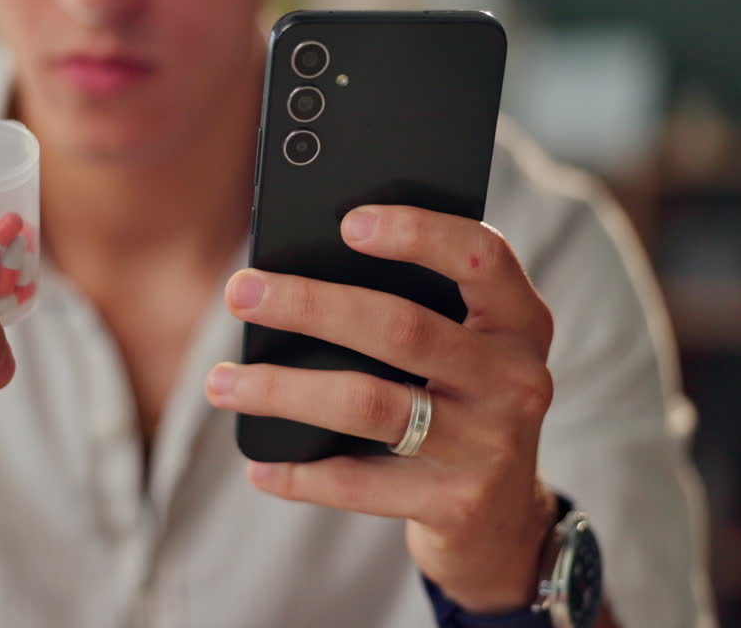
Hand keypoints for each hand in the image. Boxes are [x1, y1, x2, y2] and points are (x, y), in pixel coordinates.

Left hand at [206, 205, 558, 613]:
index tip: (347, 222)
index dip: (418, 234)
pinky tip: (258, 465)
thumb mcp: (463, 348)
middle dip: (309, 306)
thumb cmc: (457, 401)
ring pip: (368, 404)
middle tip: (240, 292)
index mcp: (520, 320)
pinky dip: (300, 474)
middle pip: (400, 329)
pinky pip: (359, 483)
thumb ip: (415, 306)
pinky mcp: (457, 503)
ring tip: (221, 382)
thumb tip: (294, 274)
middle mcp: (517, 378)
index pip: (480, 258)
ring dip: (282, 390)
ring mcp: (490, 445)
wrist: (502, 518)